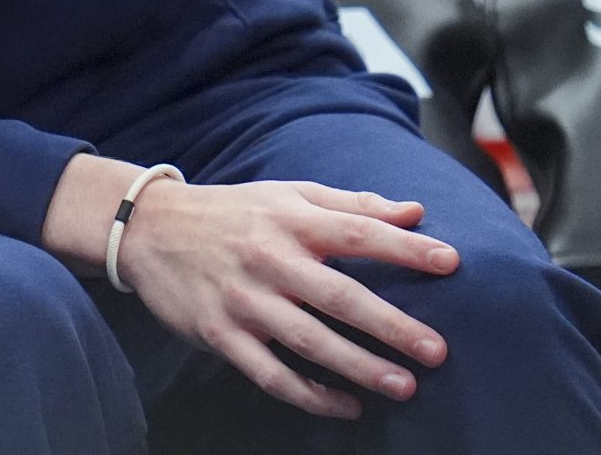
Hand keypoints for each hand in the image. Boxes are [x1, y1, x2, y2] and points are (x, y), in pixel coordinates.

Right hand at [44, 159, 454, 419]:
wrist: (150, 228)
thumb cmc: (233, 212)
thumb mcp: (288, 194)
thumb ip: (351, 204)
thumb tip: (416, 212)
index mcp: (290, 220)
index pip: (357, 232)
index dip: (405, 247)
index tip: (450, 263)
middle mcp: (268, 259)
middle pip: (339, 296)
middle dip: (391, 325)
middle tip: (437, 352)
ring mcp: (242, 300)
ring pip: (309, 342)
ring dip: (360, 368)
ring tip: (404, 388)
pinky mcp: (219, 334)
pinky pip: (271, 374)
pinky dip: (310, 394)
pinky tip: (346, 405)